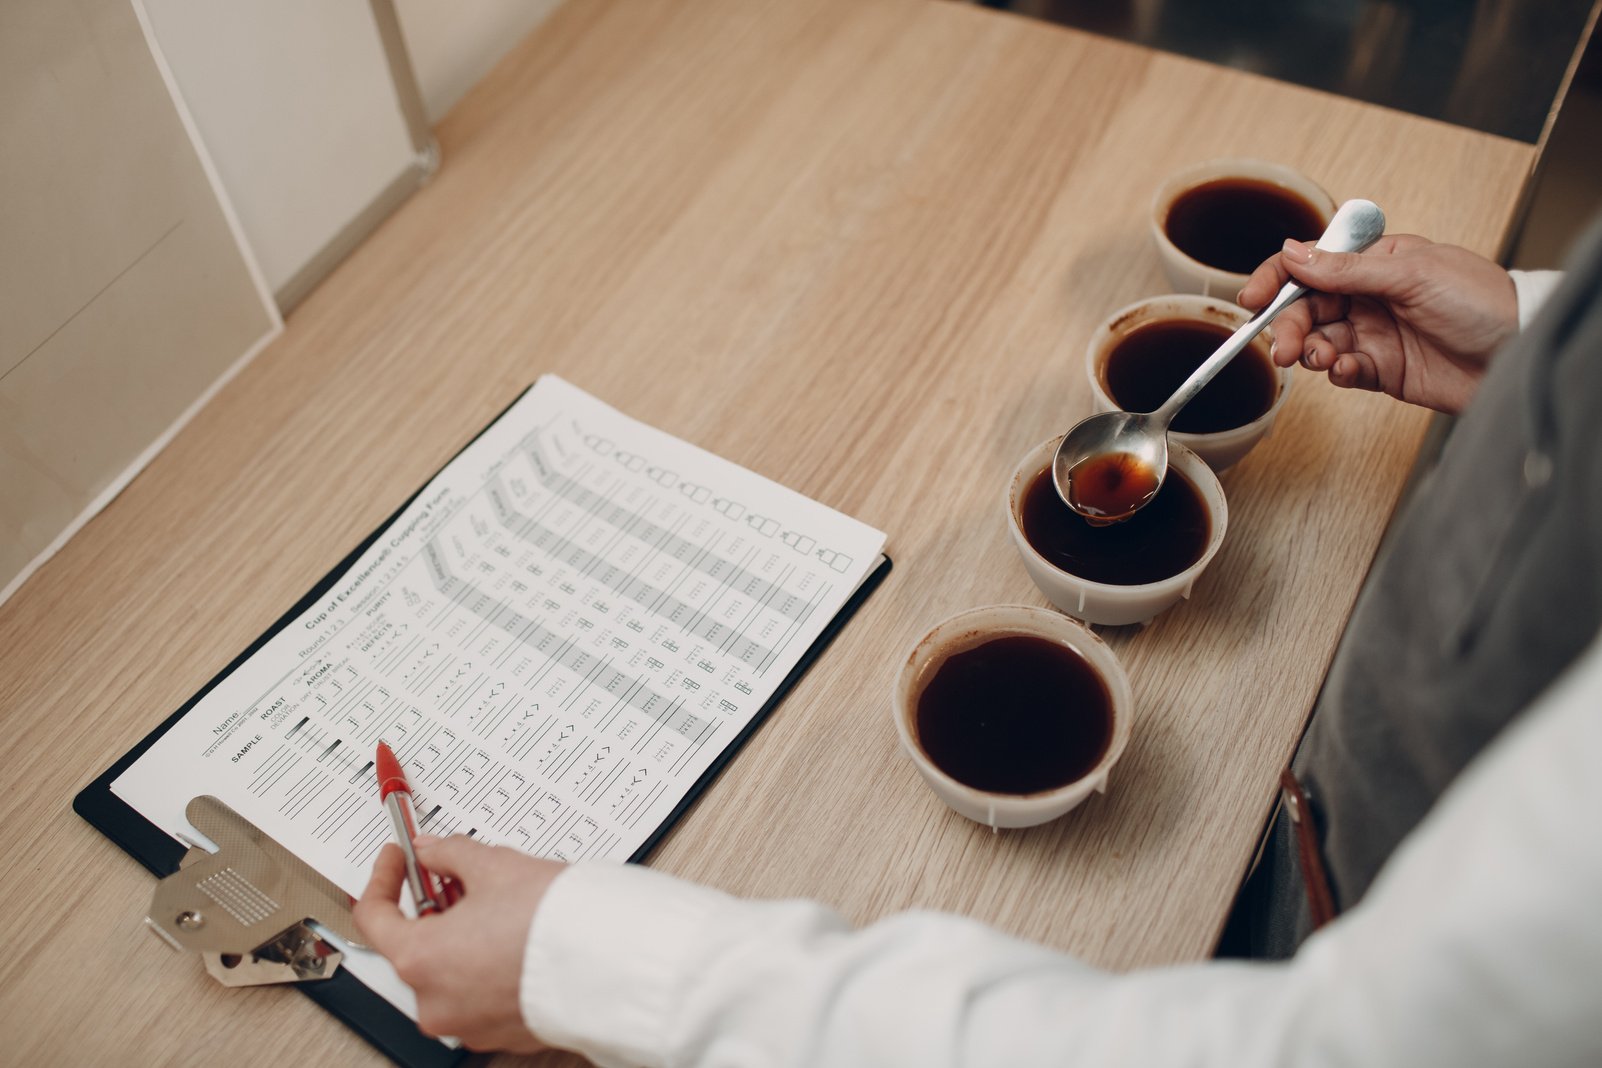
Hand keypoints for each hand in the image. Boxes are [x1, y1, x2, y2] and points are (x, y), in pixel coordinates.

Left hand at [354, 835, 565, 1051]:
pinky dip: (487, 964)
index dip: (384, 878)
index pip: (374, 917)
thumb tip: (433, 850)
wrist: (611, 963)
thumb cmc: (553, 922)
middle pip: (415, 946)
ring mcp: (468, 1023)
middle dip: (434, 907)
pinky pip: (480, 993)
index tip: (397, 860)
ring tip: (497, 903)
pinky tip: (514, 936)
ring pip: (449, 971)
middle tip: (457, 875)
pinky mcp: (501, 1032)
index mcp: (420, 960)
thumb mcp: (494, 866)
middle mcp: (435, 1002)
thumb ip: (451, 854)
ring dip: (463, 936)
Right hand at [1237, 234, 1517, 413]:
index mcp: (1377, 264)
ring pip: (1321, 342)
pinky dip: (1338, 373)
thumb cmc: (1481, 302)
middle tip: (1287, 348)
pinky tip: (1348, 371)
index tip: (1252, 300)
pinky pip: (1343, 372)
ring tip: (1325, 359)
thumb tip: (1293, 252)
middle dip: (1292, 328)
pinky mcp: (1383, 370)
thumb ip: (1346, 269)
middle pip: (1309, 309)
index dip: (1278, 280)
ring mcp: (1376, 335)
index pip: (1313, 266)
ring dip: (1314, 352)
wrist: (1518, 352)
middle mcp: (1371, 298)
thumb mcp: (1410, 275)